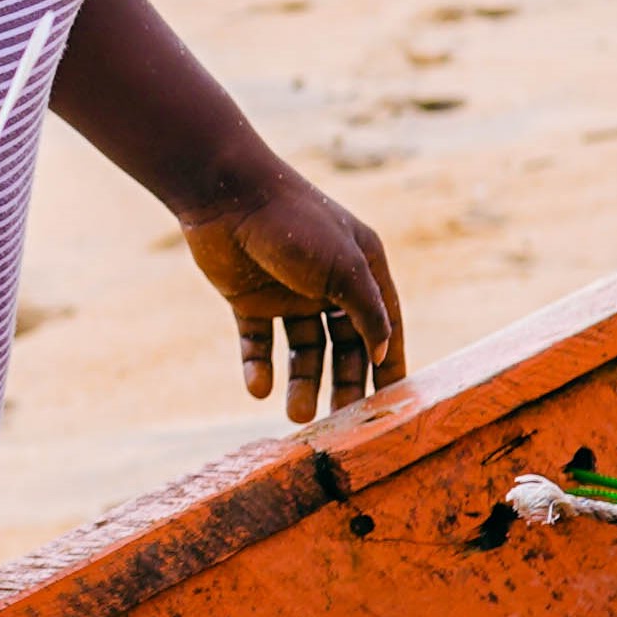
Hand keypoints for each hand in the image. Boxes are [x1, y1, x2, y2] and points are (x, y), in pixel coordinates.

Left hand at [174, 154, 406, 406]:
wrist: (226, 194)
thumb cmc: (295, 223)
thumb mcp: (343, 268)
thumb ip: (368, 311)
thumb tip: (385, 351)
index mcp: (361, 268)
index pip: (384, 325)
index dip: (388, 364)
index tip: (391, 404)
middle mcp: (327, 283)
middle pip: (343, 345)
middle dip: (342, 383)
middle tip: (338, 423)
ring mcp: (288, 292)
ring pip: (302, 350)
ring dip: (301, 383)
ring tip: (296, 415)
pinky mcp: (249, 299)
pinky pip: (258, 342)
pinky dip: (258, 367)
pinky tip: (258, 389)